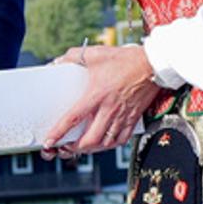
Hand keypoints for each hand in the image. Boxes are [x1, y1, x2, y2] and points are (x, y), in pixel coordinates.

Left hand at [42, 41, 166, 154]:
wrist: (153, 65)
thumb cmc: (127, 60)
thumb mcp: (97, 54)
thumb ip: (74, 57)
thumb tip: (58, 61)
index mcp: (97, 95)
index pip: (74, 118)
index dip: (59, 132)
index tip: (49, 140)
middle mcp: (110, 109)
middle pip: (90, 139)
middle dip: (75, 148)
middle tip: (66, 147)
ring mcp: (122, 116)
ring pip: (105, 143)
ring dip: (92, 149)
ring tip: (82, 147)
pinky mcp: (133, 119)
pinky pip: (121, 140)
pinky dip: (110, 145)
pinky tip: (103, 143)